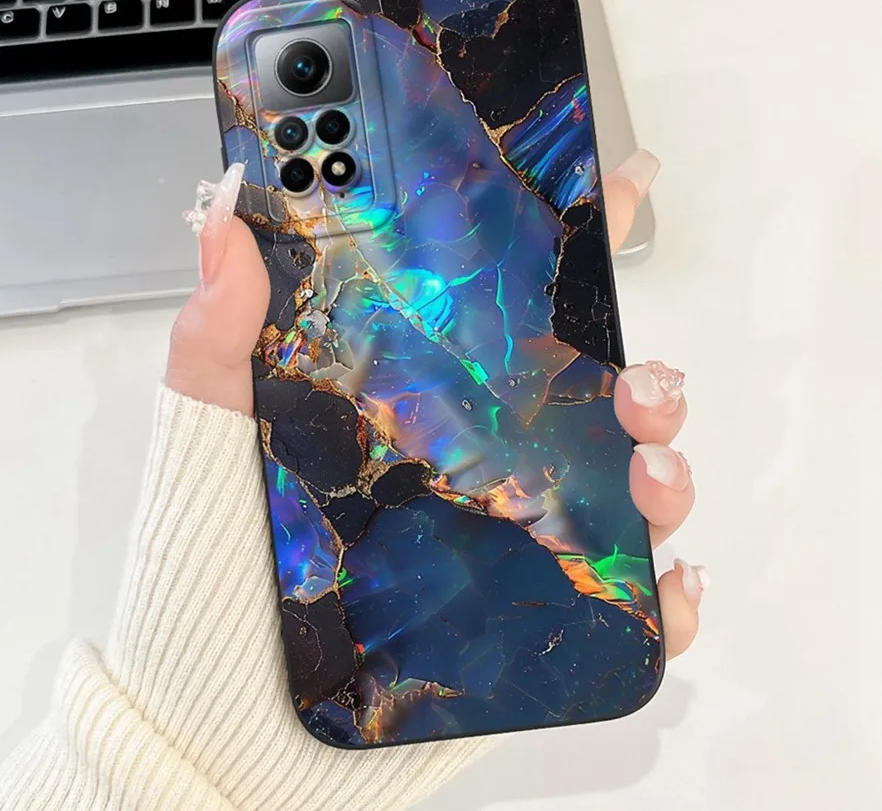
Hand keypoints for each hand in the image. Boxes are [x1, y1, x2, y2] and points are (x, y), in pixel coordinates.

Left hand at [168, 148, 705, 658]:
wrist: (233, 697)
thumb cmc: (221, 553)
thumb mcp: (215, 423)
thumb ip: (221, 325)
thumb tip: (224, 210)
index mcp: (428, 396)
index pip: (516, 309)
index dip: (576, 241)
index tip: (623, 186)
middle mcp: (484, 458)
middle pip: (597, 398)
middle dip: (647, 375)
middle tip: (637, 380)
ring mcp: (513, 535)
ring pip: (629, 488)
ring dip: (668, 468)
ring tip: (649, 472)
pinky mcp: (531, 615)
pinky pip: (627, 604)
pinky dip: (667, 594)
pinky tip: (667, 581)